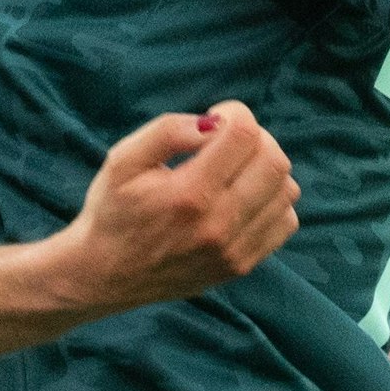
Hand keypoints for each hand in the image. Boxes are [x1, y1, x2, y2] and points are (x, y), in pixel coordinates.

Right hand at [55, 100, 300, 311]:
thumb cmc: (111, 211)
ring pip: (286, 191)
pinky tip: (242, 196)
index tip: (215, 119)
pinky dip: (272, 200)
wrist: (103, 276)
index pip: (245, 136)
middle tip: (227, 141)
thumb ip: (168, 132)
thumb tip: (213, 122)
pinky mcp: (241, 267)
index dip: (235, 113)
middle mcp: (218, 225)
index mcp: (189, 194)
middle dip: (256, 137)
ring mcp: (234, 250)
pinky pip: (285, 222)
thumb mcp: (123, 160)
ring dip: (265, 167)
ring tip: (234, 169)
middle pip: (274, 161)